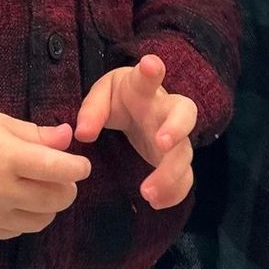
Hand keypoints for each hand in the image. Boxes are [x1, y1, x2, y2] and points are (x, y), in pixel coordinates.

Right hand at [0, 111, 92, 238]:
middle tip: (60, 177)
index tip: (82, 166)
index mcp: (9, 158)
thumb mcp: (5, 125)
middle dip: (66, 188)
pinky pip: (18, 231)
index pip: (57, 169)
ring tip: (37, 189)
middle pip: (55, 200)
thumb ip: (38, 135)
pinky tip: (16, 201)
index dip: (76, 168)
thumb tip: (69, 139)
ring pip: (41, 221)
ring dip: (47, 206)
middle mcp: (2, 190)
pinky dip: (24, 218)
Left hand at [75, 54, 197, 208]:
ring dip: (170, 173)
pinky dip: (174, 192)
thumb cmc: (121, 98)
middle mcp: (165, 110)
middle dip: (176, 127)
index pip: (148, 77)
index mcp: (143, 88)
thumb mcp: (102, 96)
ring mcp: (176, 136)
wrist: (138, 108)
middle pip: (185, 113)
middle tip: (162, 143)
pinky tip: (157, 203)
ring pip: (184, 152)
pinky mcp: (176, 158)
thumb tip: (83, 135)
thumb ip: (91, 111)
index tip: (151, 65)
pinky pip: (185, 177)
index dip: (152, 71)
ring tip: (148, 192)